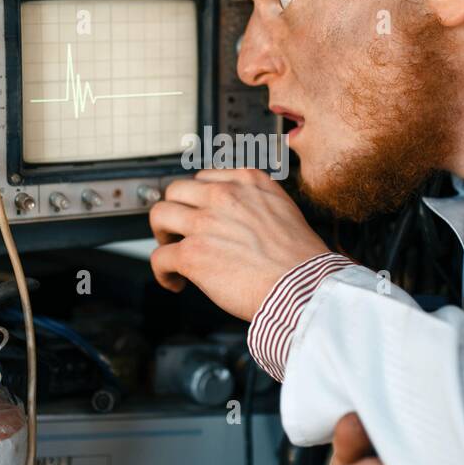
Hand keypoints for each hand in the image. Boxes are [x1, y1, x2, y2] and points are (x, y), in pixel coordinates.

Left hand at [148, 168, 328, 320]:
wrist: (304, 286)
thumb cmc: (300, 259)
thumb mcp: (282, 209)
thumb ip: (254, 203)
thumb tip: (237, 218)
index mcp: (247, 181)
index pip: (204, 178)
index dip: (197, 200)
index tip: (198, 214)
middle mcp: (223, 196)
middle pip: (175, 190)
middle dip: (175, 212)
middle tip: (179, 232)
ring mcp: (205, 223)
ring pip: (160, 215)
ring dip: (161, 235)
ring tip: (172, 252)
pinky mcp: (192, 253)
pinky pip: (160, 256)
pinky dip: (162, 272)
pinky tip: (175, 282)